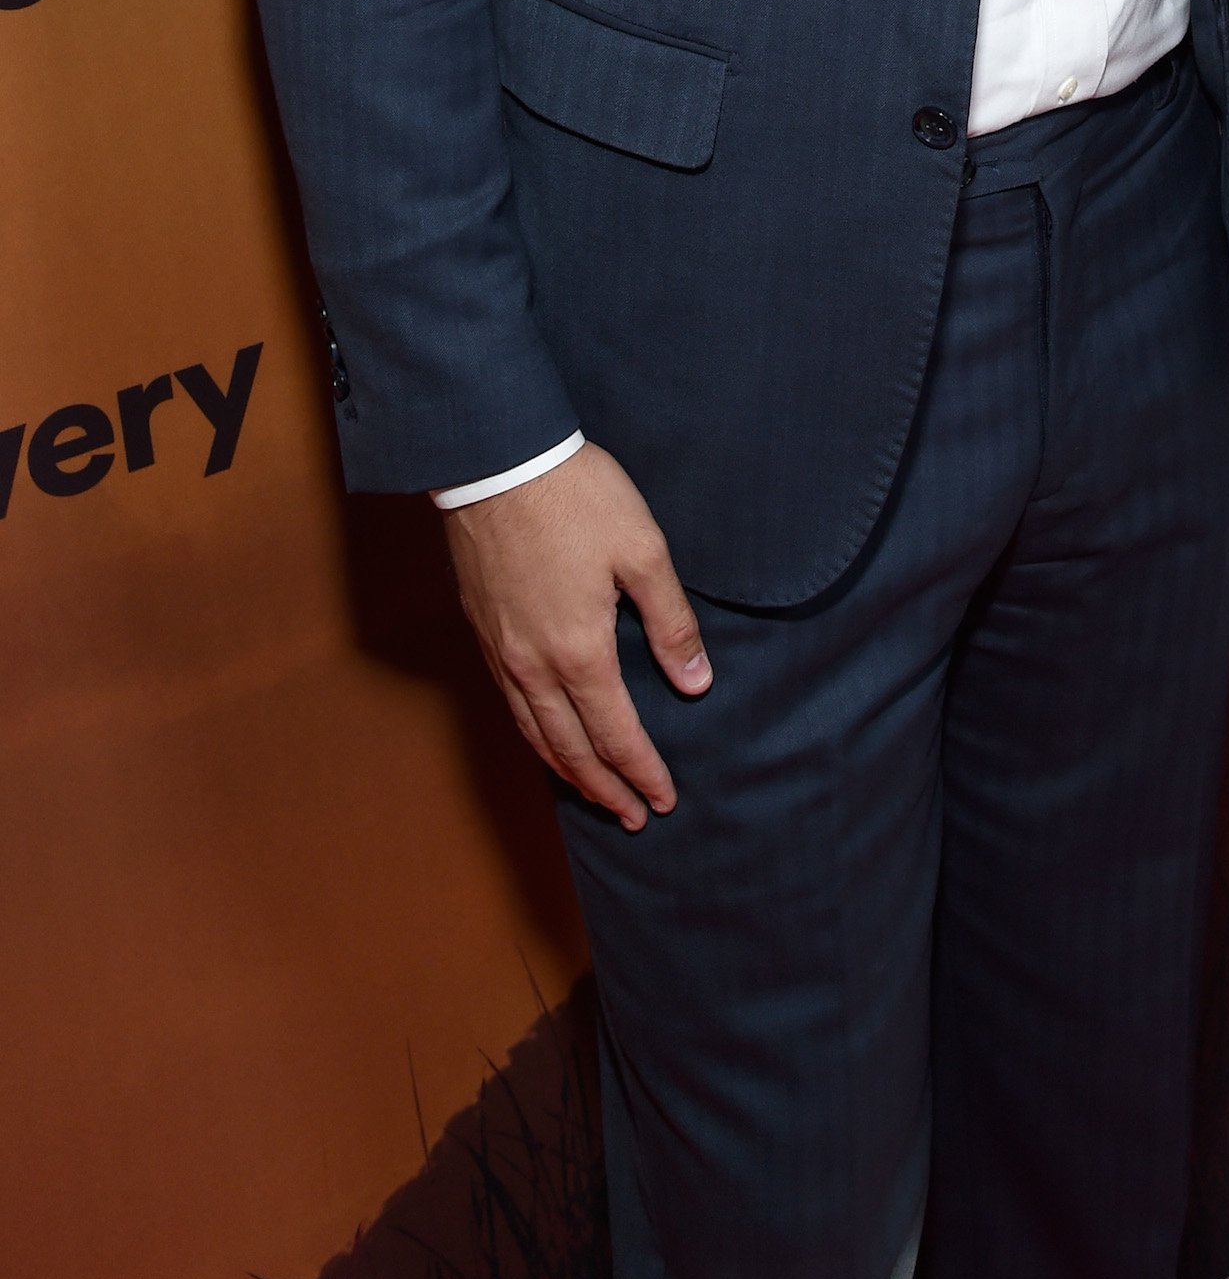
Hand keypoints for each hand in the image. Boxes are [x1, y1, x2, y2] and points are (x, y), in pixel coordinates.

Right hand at [441, 440, 711, 829]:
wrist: (497, 461)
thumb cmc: (576, 498)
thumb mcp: (643, 551)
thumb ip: (671, 623)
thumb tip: (696, 683)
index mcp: (580, 651)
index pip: (617, 735)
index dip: (643, 772)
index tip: (664, 800)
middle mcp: (533, 666)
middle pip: (571, 750)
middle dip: (607, 789)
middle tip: (635, 817)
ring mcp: (501, 652)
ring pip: (535, 735)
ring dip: (568, 772)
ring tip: (595, 795)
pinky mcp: (482, 632)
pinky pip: (510, 706)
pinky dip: (534, 737)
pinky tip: (547, 738)